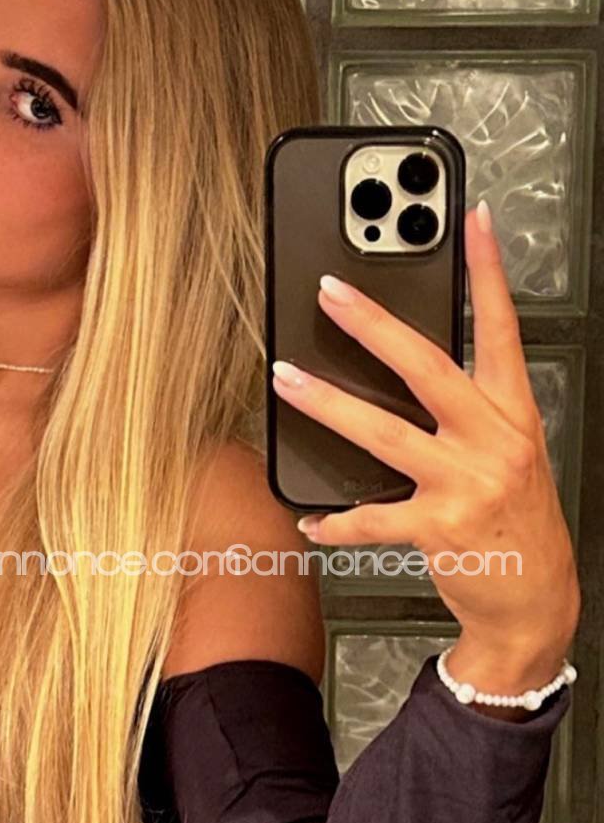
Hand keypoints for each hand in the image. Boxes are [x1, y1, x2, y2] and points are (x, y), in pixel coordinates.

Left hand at [269, 203, 579, 682]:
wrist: (534, 600)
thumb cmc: (516, 524)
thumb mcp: (509, 455)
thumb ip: (468, 413)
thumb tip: (402, 371)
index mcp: (512, 415)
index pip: (501, 329)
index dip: (488, 273)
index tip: (472, 221)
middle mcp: (494, 442)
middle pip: (427, 368)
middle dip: (374, 325)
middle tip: (331, 294)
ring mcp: (467, 483)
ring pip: (385, 433)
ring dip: (328, 405)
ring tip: (287, 381)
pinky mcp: (442, 527)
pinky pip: (373, 517)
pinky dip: (337, 519)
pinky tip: (311, 517)